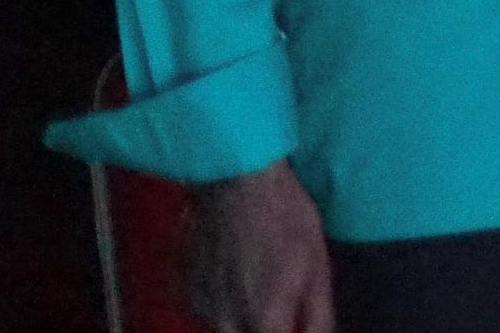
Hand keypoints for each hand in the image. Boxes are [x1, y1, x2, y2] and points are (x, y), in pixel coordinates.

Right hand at [180, 161, 330, 332]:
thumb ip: (318, 315)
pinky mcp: (181, 292)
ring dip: (242, 315)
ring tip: (254, 274)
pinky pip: (205, 310)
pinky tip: (232, 267)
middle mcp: (225, 324)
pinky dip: (220, 300)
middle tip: (274, 296)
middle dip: (265, 326)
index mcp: (263, 321)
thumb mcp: (317, 264)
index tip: (293, 322)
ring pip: (226, 328)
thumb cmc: (284, 217)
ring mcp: (199, 309)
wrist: (234, 181)